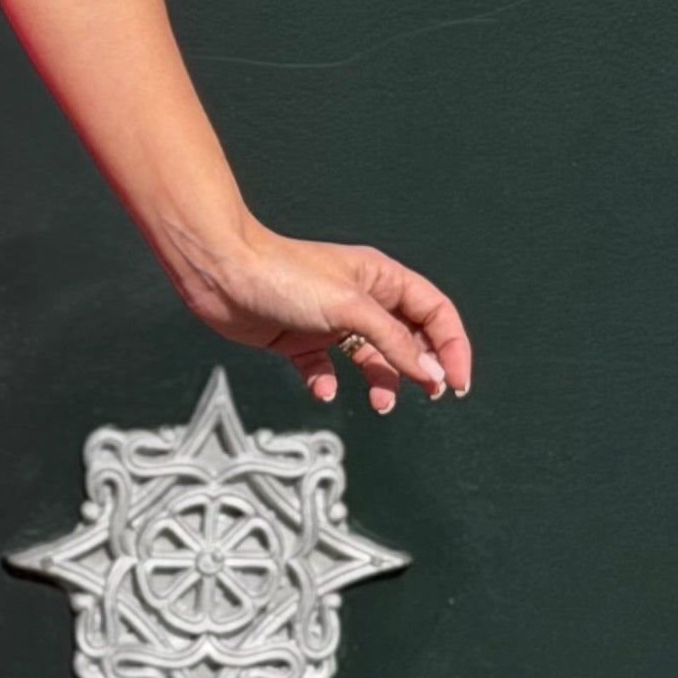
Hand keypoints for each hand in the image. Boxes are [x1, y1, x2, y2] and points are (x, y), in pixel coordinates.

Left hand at [170, 219, 471, 414]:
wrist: (221, 274)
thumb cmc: (285, 276)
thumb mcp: (349, 308)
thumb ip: (393, 343)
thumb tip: (430, 375)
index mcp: (381, 279)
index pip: (435, 312)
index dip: (452, 346)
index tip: (455, 383)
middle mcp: (360, 299)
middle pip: (408, 337)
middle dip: (420, 367)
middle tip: (428, 395)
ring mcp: (330, 320)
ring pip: (370, 358)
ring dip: (381, 381)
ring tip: (380, 404)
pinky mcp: (298, 340)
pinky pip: (325, 368)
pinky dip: (327, 383)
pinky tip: (322, 389)